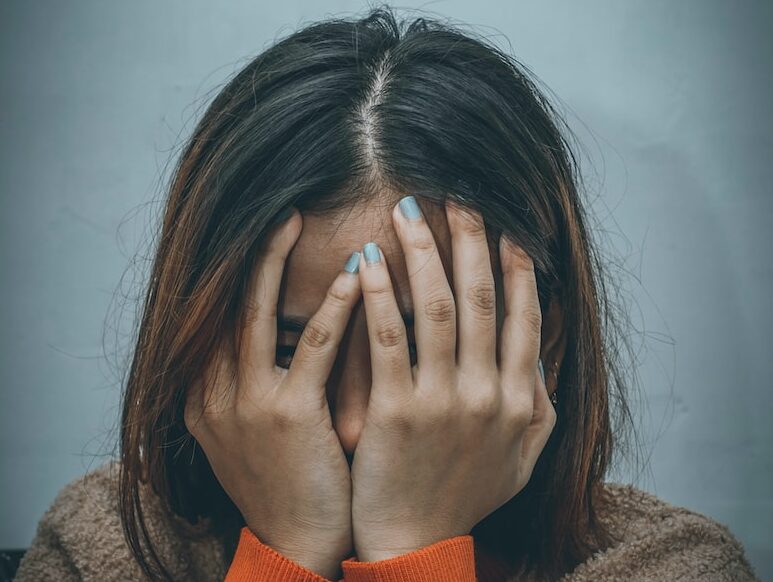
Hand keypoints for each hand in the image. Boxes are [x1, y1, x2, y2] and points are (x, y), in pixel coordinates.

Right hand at [184, 209, 360, 579]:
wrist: (294, 544)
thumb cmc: (288, 482)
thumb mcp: (254, 430)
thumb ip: (258, 380)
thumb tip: (287, 331)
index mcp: (205, 394)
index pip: (218, 316)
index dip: (239, 271)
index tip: (264, 232)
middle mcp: (213, 392)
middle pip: (227, 303)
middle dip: (251, 253)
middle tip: (277, 206)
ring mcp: (245, 403)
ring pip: (257, 313)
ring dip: (277, 261)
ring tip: (297, 218)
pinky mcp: (286, 416)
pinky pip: (312, 347)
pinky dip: (334, 307)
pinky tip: (355, 274)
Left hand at [350, 197, 556, 561]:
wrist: (417, 544)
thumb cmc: (465, 496)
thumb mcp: (522, 456)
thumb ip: (538, 402)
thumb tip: (539, 350)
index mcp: (520, 400)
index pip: (524, 317)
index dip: (516, 267)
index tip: (505, 226)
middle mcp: (489, 394)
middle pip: (481, 298)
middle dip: (470, 240)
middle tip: (457, 195)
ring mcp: (444, 402)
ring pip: (437, 308)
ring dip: (424, 253)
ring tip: (408, 211)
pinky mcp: (397, 411)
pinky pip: (388, 339)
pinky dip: (379, 295)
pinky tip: (367, 259)